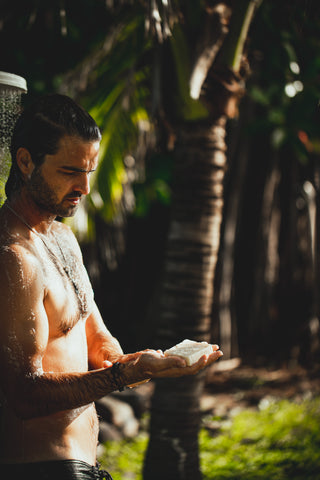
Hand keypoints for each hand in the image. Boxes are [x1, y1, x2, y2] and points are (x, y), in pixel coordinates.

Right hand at [107, 345, 222, 384]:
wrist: (138, 365)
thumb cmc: (146, 364)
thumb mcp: (156, 362)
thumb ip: (169, 362)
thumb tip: (183, 362)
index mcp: (176, 371)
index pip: (193, 369)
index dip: (202, 363)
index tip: (208, 354)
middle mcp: (179, 369)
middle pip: (198, 365)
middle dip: (210, 358)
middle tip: (220, 351)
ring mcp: (177, 365)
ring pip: (195, 360)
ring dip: (205, 354)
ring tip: (214, 347)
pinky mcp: (175, 360)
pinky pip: (189, 356)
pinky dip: (196, 351)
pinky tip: (199, 346)